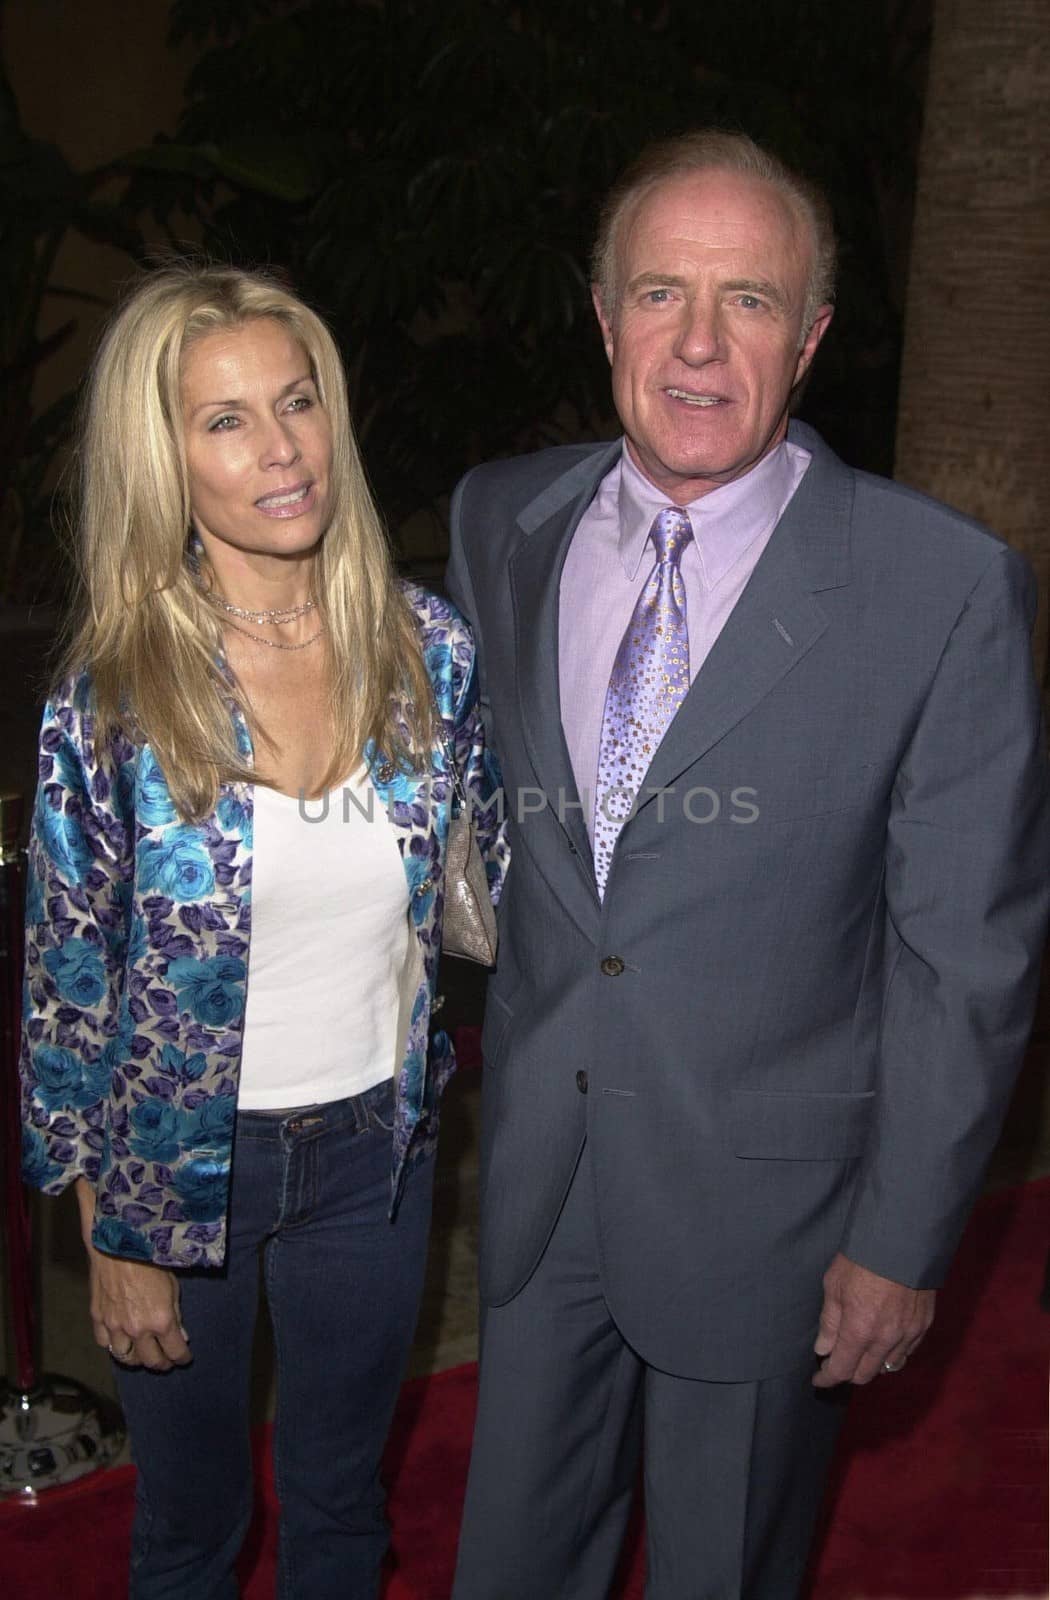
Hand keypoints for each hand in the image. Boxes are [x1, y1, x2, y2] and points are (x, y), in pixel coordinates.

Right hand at [76, 1180, 190, 1371]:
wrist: (118, 1243)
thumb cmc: (151, 1257)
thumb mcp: (174, 1285)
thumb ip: (176, 1314)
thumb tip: (181, 1336)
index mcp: (161, 1321)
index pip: (175, 1352)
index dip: (182, 1357)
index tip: (184, 1358)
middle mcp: (138, 1329)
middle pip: (150, 1361)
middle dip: (161, 1363)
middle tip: (166, 1360)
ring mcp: (115, 1326)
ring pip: (125, 1357)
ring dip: (136, 1358)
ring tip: (142, 1354)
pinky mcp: (98, 1318)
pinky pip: (104, 1343)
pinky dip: (112, 1344)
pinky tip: (119, 1340)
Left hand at [812, 1252, 933, 1387]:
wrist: (902, 1240)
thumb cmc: (862, 1258)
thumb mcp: (834, 1284)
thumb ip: (830, 1321)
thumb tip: (823, 1349)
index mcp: (860, 1330)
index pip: (842, 1369)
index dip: (827, 1377)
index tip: (818, 1378)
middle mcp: (886, 1339)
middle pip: (865, 1374)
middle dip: (848, 1373)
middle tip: (836, 1362)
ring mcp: (908, 1334)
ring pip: (888, 1367)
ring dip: (871, 1365)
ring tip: (859, 1353)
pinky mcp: (924, 1325)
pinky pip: (906, 1353)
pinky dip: (892, 1355)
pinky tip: (883, 1344)